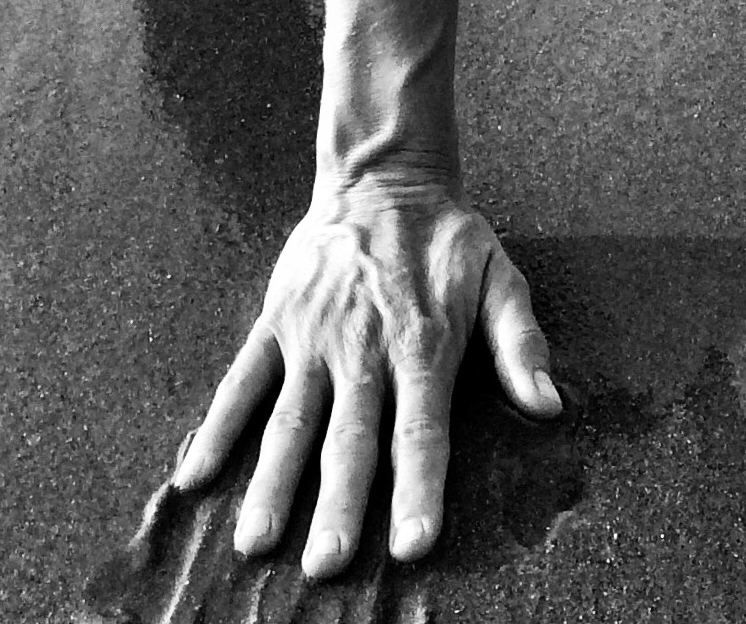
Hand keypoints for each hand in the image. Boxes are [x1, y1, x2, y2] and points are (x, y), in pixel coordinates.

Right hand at [170, 176, 560, 578]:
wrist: (383, 178)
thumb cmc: (450, 242)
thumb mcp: (502, 281)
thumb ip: (521, 346)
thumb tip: (549, 407)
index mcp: (423, 345)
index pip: (422, 432)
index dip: (419, 490)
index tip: (412, 546)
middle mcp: (363, 349)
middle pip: (350, 440)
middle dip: (339, 507)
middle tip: (327, 567)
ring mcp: (313, 338)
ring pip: (290, 422)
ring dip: (273, 484)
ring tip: (256, 542)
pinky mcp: (276, 323)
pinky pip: (241, 382)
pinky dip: (217, 428)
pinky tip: (195, 476)